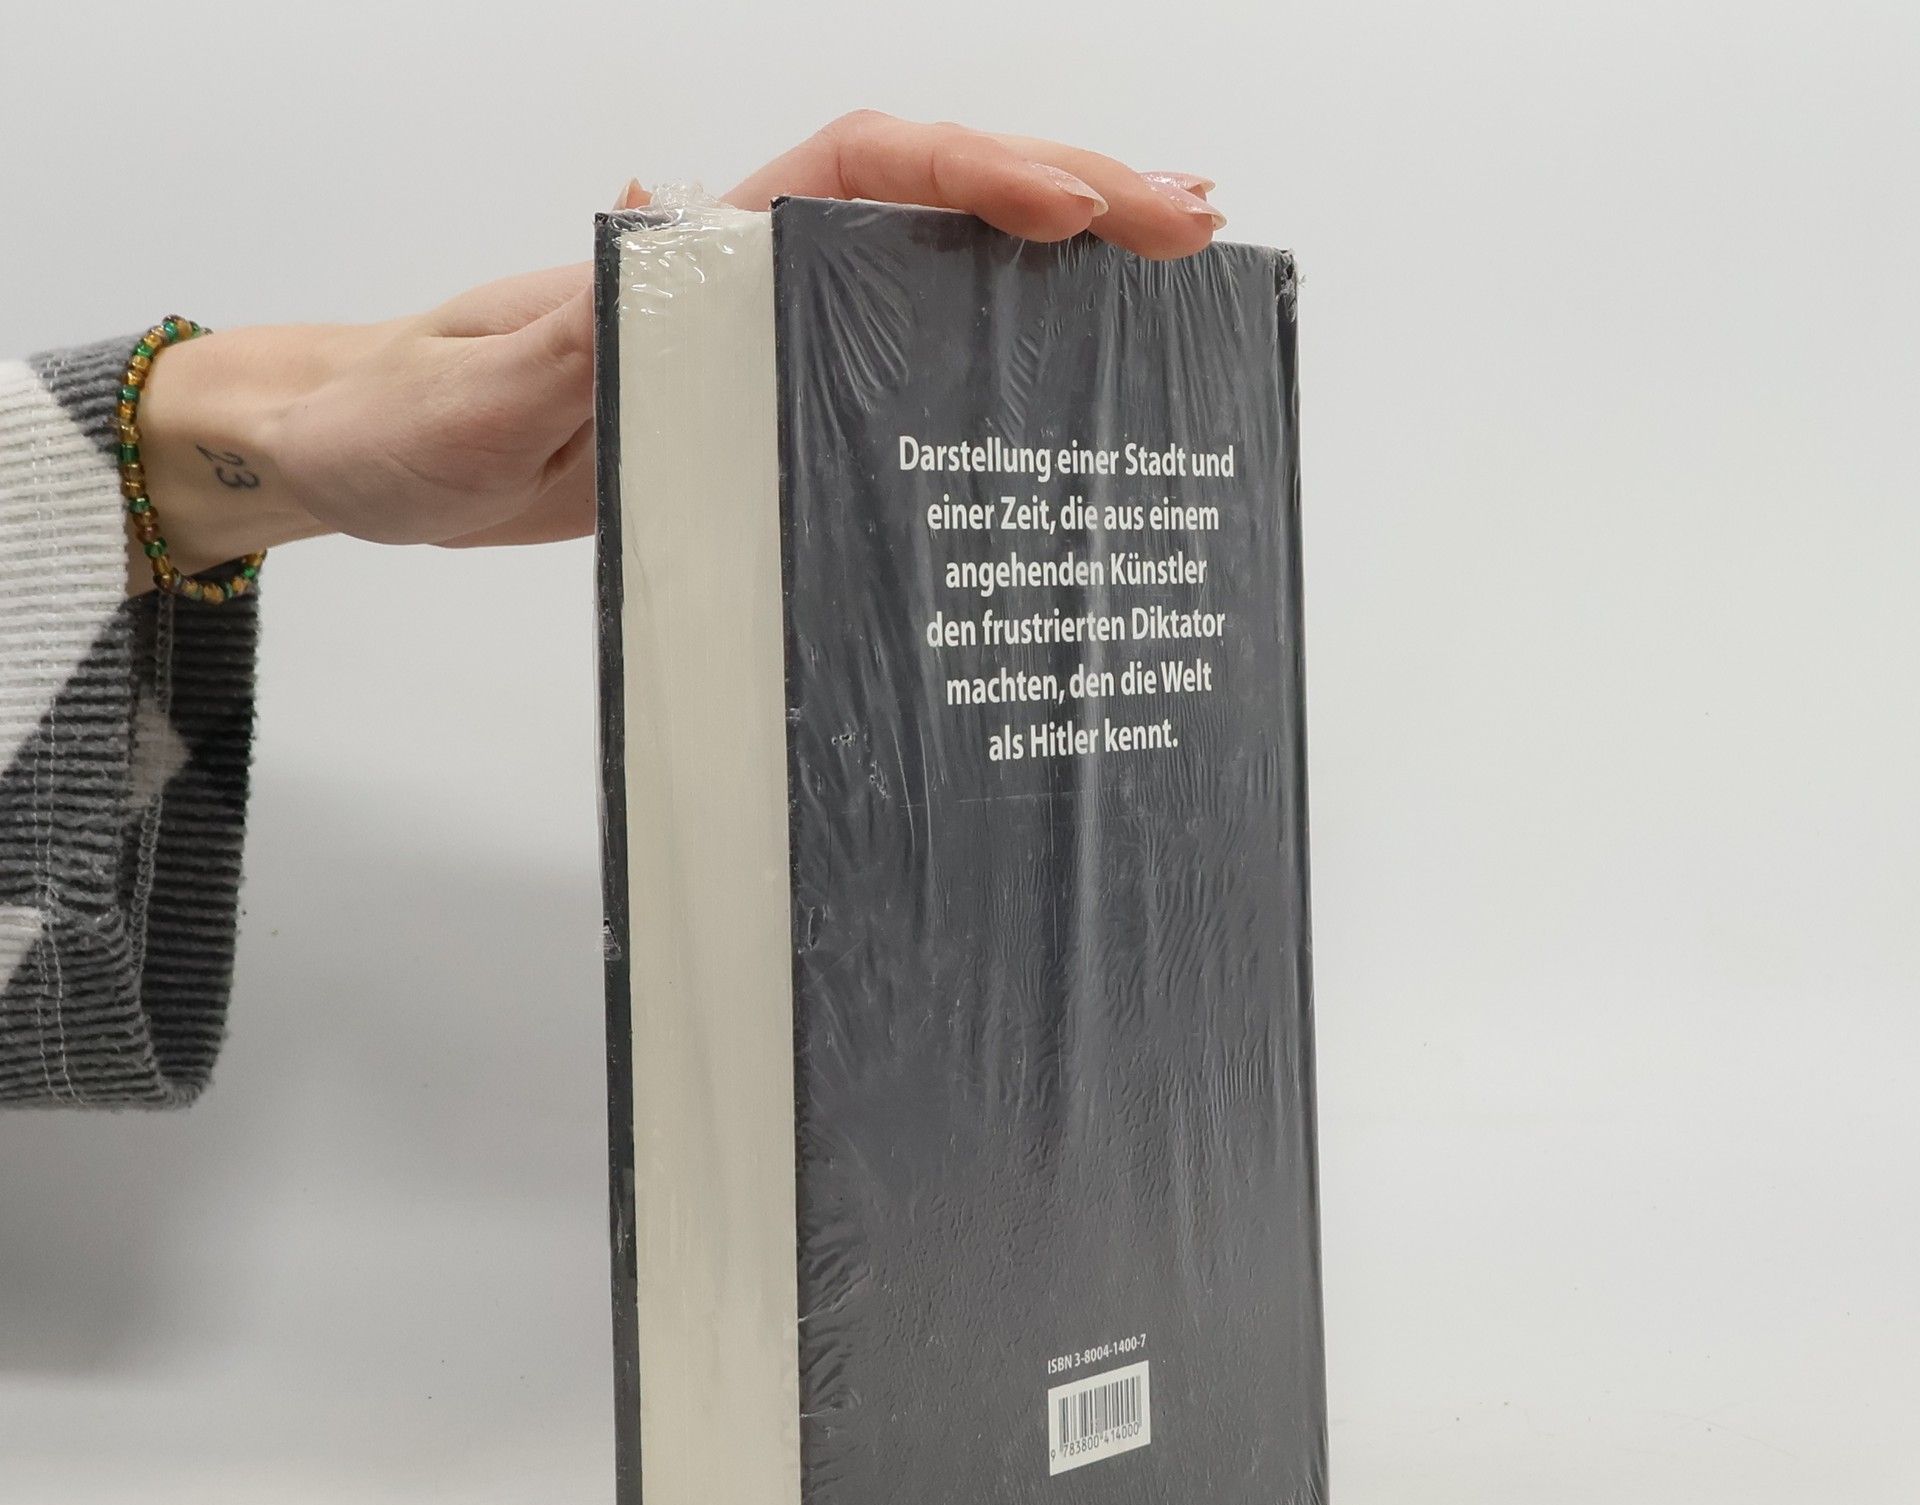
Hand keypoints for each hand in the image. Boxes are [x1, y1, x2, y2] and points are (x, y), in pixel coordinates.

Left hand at [130, 114, 1221, 585]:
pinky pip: (891, 353)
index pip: (854, 174)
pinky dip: (981, 344)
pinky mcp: (756, 399)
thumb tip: (665, 243)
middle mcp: (740, 275)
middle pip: (926, 198)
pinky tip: (1049, 369)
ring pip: (926, 267)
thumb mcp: (475, 395)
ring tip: (1164, 273)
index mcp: (686, 254)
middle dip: (1065, 193)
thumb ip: (565, 340)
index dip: (968, 178)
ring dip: (1048, 262)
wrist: (367, 454)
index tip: (1069, 209)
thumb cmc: (402, 419)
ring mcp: (758, 335)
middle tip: (1191, 221)